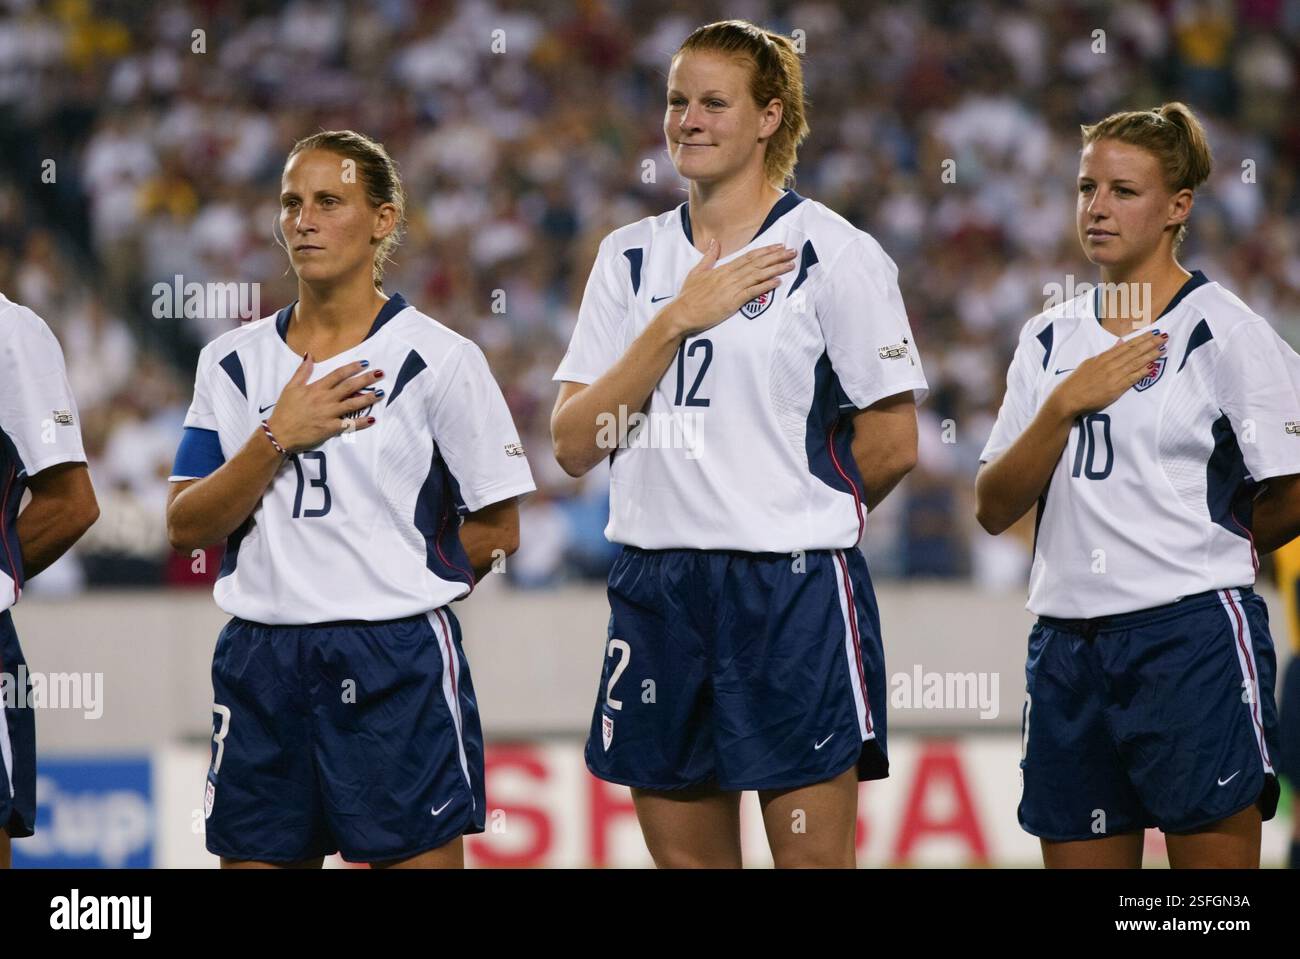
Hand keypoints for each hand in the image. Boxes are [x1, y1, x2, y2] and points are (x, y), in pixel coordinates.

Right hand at [265, 354, 383, 452]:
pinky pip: (349, 424)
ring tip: (381, 394)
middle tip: (381, 374)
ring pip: (352, 404)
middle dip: (366, 379)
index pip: (338, 375)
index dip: (352, 368)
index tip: (365, 363)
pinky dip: (361, 422)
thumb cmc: (285, 410)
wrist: (279, 433)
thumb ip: (302, 371)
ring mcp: (329, 414)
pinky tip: (373, 419)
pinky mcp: (330, 428)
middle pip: (349, 387)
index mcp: (316, 388)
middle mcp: (325, 399)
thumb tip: (309, 355)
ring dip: (368, 398)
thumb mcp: (291, 387)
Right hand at [662, 240, 796, 336]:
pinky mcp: (732, 301)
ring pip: (758, 275)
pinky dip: (766, 286)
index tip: (778, 246)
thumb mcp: (697, 272)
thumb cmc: (688, 295)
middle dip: (776, 257)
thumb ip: (708, 257)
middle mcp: (730, 276)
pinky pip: (752, 292)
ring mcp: (731, 288)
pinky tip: (778, 282)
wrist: (681, 313)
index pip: (748, 257)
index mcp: (723, 269)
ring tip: (790, 264)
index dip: (765, 251)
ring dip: (775, 269)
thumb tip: (713, 242)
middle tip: (792, 251)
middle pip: (757, 263)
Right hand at [1051, 331, 1166, 417]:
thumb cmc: (1078, 381)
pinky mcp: (1116, 388)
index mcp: (1104, 357)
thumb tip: (1120, 343)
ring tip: (1162, 349)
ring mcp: (1114, 375)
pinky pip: (1132, 378)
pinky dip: (1143, 372)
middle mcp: (1110, 364)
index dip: (1141, 339)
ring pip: (1136, 362)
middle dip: (1150, 344)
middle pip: (1134, 351)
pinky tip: (1152, 366)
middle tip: (1164, 337)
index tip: (1153, 333)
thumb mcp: (1091, 363)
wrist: (1069, 397)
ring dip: (1150, 355)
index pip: (1127, 346)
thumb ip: (1107, 353)